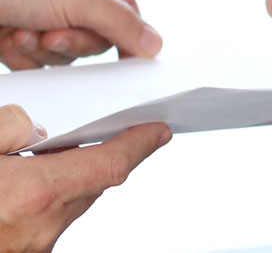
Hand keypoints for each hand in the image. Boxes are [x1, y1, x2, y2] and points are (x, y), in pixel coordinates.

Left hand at [0, 0, 161, 69]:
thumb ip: (119, 22)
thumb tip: (155, 44)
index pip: (122, 5)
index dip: (125, 32)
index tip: (131, 60)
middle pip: (93, 33)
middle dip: (69, 40)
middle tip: (51, 35)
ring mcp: (34, 10)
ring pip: (63, 51)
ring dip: (42, 49)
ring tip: (19, 33)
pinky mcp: (10, 33)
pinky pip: (34, 60)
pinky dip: (21, 55)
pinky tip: (5, 40)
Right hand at [0, 104, 168, 252]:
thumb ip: (10, 127)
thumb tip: (36, 130)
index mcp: (35, 193)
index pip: (111, 164)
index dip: (139, 144)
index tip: (159, 131)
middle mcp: (41, 226)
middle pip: (91, 184)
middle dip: (94, 158)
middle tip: (89, 135)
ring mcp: (33, 248)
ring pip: (68, 205)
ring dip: (64, 182)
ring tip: (37, 161)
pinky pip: (47, 223)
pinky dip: (44, 204)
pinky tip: (20, 192)